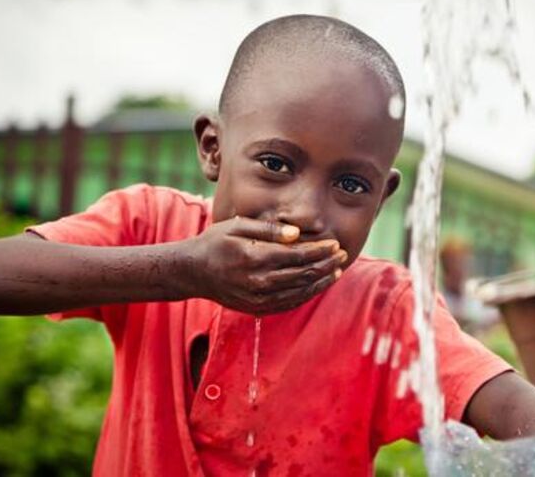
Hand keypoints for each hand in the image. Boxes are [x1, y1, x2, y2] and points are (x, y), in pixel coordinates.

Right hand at [186, 217, 346, 314]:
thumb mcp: (237, 226)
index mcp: (255, 258)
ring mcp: (258, 298)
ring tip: (336, 270)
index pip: (298, 255)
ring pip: (300, 291)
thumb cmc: (216, 242)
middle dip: (326, 264)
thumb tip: (297, 234)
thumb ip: (269, 230)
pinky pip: (289, 303)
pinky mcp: (257, 308)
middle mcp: (259, 282)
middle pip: (303, 274)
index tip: (335, 243)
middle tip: (341, 255)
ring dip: (321, 281)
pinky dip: (306, 294)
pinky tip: (317, 285)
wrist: (193, 272)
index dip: (320, 250)